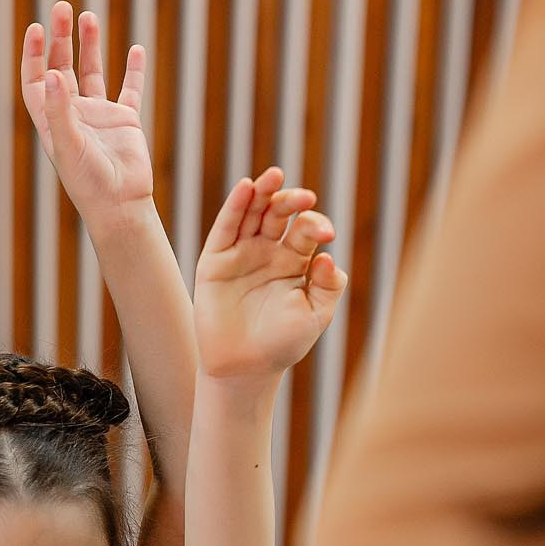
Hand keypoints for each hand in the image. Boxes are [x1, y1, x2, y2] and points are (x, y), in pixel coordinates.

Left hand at [21, 2, 151, 222]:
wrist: (120, 206)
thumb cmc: (88, 184)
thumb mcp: (68, 145)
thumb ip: (60, 110)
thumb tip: (53, 73)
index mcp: (52, 121)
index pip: (35, 81)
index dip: (33, 55)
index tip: (37, 27)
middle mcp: (73, 115)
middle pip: (61, 68)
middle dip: (59, 39)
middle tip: (61, 7)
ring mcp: (100, 117)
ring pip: (92, 72)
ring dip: (89, 45)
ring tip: (87, 16)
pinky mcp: (125, 122)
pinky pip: (129, 89)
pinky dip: (133, 70)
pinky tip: (135, 49)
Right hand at [194, 169, 346, 382]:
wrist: (244, 369)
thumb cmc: (282, 345)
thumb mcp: (316, 316)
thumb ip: (329, 287)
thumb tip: (328, 256)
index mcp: (295, 262)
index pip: (306, 229)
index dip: (316, 224)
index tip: (326, 234)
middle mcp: (268, 252)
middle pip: (279, 213)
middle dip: (291, 201)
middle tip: (304, 198)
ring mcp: (241, 254)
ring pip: (252, 213)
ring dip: (263, 192)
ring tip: (275, 176)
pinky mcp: (216, 261)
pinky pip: (226, 228)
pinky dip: (235, 206)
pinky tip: (247, 188)